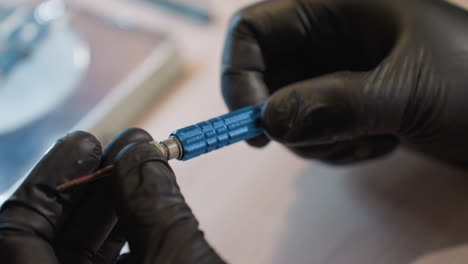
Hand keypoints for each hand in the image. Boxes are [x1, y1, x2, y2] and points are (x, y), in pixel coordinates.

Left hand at [0, 129, 222, 262]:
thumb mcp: (177, 257)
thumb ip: (154, 201)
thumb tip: (138, 147)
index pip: (16, 232)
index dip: (48, 179)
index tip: (85, 143)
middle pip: (50, 234)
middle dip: (88, 186)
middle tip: (124, 151)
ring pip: (80, 250)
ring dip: (111, 205)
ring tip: (144, 169)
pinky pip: (105, 263)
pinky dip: (127, 232)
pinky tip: (150, 204)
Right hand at [222, 0, 467, 164]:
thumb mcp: (406, 90)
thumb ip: (336, 102)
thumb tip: (267, 121)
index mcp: (332, 8)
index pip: (251, 30)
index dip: (239, 75)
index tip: (255, 126)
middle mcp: (324, 39)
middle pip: (264, 79)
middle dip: (287, 121)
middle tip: (326, 143)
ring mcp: (332, 73)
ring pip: (287, 113)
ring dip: (319, 141)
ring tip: (371, 139)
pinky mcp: (342, 103)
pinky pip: (313, 132)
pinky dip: (337, 148)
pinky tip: (380, 143)